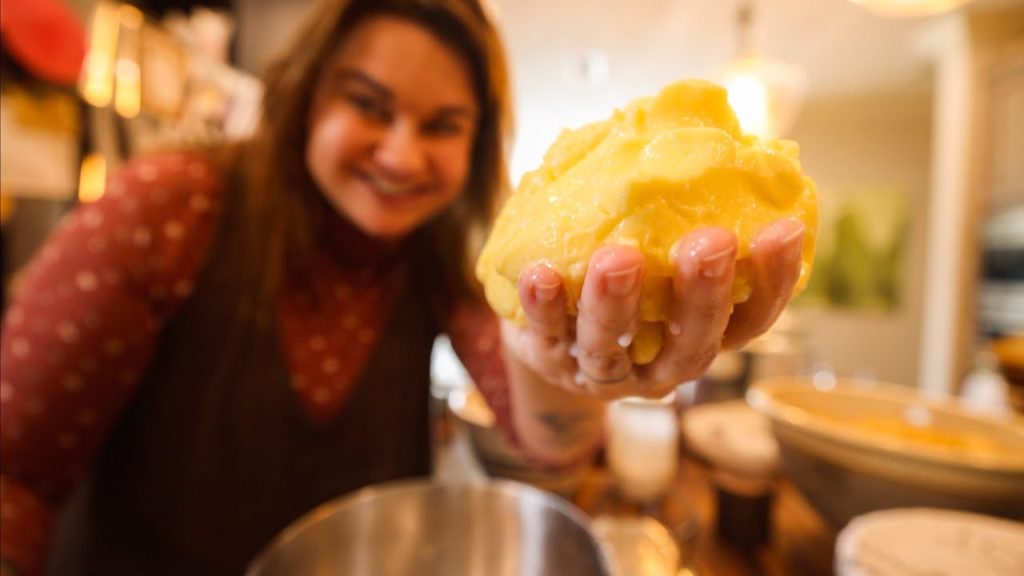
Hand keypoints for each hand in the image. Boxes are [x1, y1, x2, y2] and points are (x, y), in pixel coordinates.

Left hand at [501, 217, 804, 399]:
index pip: (753, 315)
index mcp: (703, 332)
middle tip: (710, 241)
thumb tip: (697, 119)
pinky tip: (540, 273)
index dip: (774, 279)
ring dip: (617, 303)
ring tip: (617, 257)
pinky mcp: (551, 363)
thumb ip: (675, 207)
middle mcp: (663, 362)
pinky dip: (544, 307)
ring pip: (615, 347)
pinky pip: (547, 337)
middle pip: (692, 341)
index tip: (784, 227)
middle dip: (703, 294)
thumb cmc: (618, 274)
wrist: (546, 335)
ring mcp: (606, 371)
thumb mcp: (656, 246)